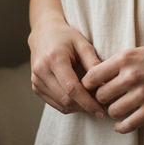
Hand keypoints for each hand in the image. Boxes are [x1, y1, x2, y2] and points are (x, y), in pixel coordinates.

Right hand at [28, 0, 104, 118]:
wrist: (44, 33)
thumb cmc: (65, 37)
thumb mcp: (82, 44)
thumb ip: (93, 63)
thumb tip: (107, 83)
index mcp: (54, 58)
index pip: (72, 88)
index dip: (88, 103)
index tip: (102, 111)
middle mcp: (41, 70)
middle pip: (66, 99)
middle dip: (85, 107)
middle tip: (101, 108)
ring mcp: (36, 80)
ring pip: (60, 104)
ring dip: (78, 108)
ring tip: (93, 104)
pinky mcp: (36, 86)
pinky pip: (55, 103)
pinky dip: (69, 106)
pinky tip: (80, 101)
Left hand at [82, 40, 143, 132]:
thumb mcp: (139, 51)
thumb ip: (119, 64)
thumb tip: (99, 79)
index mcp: (125, 58)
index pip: (92, 76)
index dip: (89, 84)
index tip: (92, 88)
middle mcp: (131, 76)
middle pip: (100, 96)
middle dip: (101, 99)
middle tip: (107, 99)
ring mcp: (143, 94)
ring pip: (113, 111)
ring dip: (113, 112)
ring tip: (118, 108)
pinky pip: (128, 124)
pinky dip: (121, 127)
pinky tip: (121, 124)